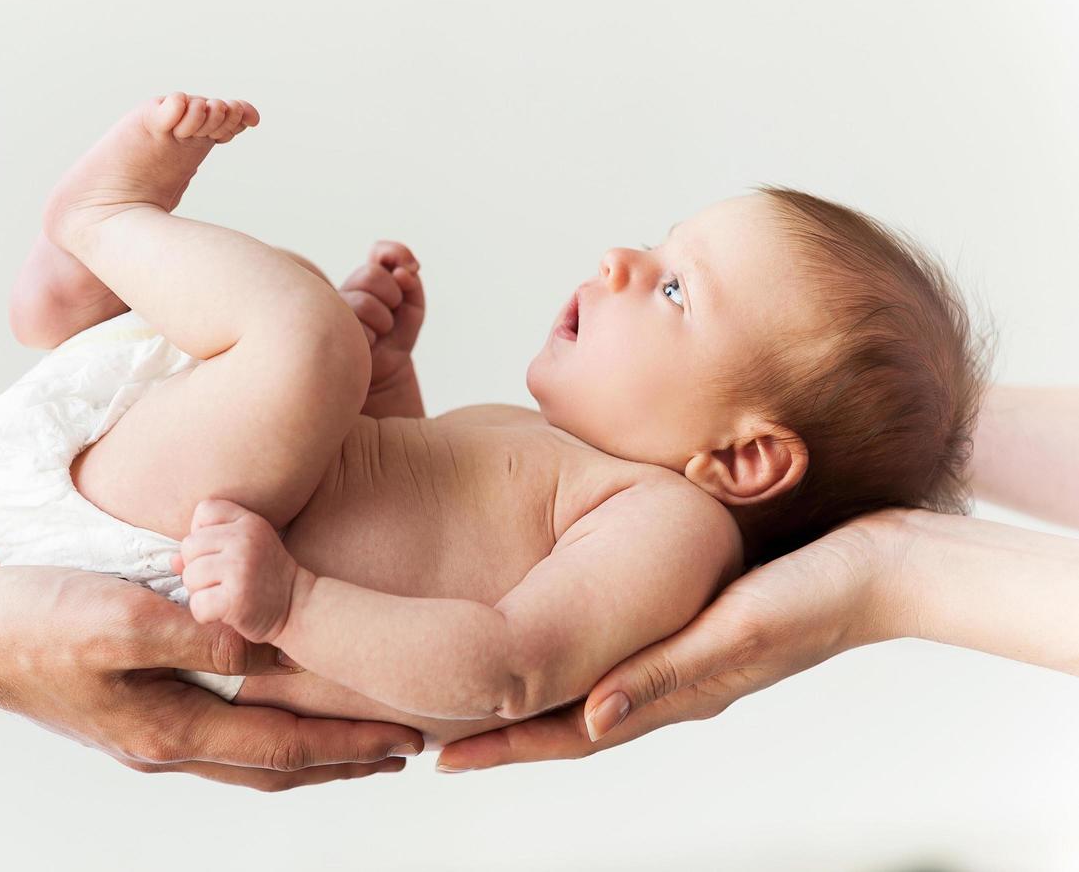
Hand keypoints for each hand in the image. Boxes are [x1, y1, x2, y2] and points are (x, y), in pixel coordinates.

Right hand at [0, 566, 421, 789]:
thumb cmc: (28, 621)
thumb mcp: (120, 619)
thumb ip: (200, 636)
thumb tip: (273, 650)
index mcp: (166, 730)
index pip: (284, 750)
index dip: (350, 747)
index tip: (408, 741)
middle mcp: (163, 741)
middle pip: (275, 765)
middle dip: (343, 759)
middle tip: (404, 747)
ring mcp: (144, 728)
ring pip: (249, 751)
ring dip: (309, 745)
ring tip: (356, 733)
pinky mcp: (129, 704)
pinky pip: (218, 726)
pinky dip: (264, 723)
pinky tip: (273, 700)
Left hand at [175, 499, 300, 644]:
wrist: (299, 607)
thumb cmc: (266, 577)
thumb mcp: (244, 549)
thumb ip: (208, 547)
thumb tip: (172, 561)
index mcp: (248, 521)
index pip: (204, 511)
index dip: (203, 533)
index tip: (220, 552)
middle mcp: (245, 539)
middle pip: (189, 546)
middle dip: (198, 568)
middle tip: (222, 580)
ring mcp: (241, 568)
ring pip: (190, 576)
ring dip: (201, 592)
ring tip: (225, 595)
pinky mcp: (237, 598)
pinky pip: (197, 605)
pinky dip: (206, 614)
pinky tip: (226, 612)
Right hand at [338, 241, 424, 390]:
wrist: (386, 368)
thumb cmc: (397, 334)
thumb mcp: (412, 306)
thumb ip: (411, 284)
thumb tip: (402, 272)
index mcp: (367, 277)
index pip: (380, 251)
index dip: (397, 253)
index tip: (412, 269)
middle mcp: (348, 287)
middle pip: (371, 274)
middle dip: (393, 295)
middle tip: (392, 311)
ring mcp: (333, 307)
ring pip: (364, 303)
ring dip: (383, 321)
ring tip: (380, 332)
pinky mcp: (328, 330)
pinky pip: (359, 329)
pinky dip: (372, 339)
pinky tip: (366, 345)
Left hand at [435, 511, 913, 771]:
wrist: (893, 564)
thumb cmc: (822, 591)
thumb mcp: (741, 626)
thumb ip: (671, 670)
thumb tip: (591, 718)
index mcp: (680, 690)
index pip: (574, 732)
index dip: (507, 746)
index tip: (441, 758)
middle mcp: (675, 682)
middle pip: (570, 719)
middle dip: (504, 730)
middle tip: (431, 732)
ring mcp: (687, 655)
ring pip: (589, 688)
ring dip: (531, 697)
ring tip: (470, 690)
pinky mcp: (697, 622)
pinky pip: (618, 651)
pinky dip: (571, 657)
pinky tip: (546, 636)